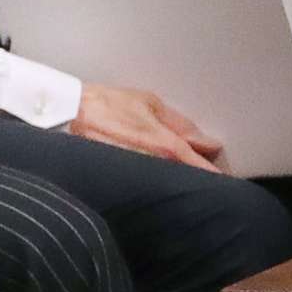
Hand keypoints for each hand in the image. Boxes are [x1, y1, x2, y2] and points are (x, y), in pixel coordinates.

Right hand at [70, 84, 224, 172]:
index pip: (201, 169)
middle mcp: (152, 166)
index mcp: (165, 146)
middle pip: (184, 183)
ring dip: (172, 184)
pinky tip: (148, 177)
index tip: (224, 180)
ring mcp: (136, 177)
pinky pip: (144, 187)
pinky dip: (151, 185)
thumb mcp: (149, 103)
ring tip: (171, 177)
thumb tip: (207, 142)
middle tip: (199, 176)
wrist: (67, 113)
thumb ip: (181, 125)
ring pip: (164, 187)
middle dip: (194, 182)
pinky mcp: (120, 183)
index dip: (216, 176)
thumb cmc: (105, 105)